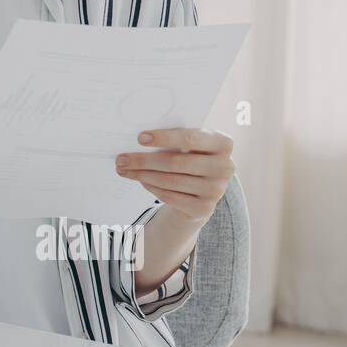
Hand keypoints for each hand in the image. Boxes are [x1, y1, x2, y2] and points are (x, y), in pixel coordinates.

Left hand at [115, 128, 234, 225]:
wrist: (202, 190)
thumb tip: (139, 139)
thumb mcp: (190, 145)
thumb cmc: (190, 157)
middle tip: (121, 159)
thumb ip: (174, 139)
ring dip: (142, 174)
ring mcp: (216, 190)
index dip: (164, 138)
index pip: (191, 138)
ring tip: (123, 169)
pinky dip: (151, 187)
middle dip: (144, 160)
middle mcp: (225, 167)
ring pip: (170, 180)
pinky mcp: (204, 208)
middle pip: (176, 162)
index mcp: (223, 143)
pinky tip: (140, 180)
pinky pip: (169, 196)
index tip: (140, 138)